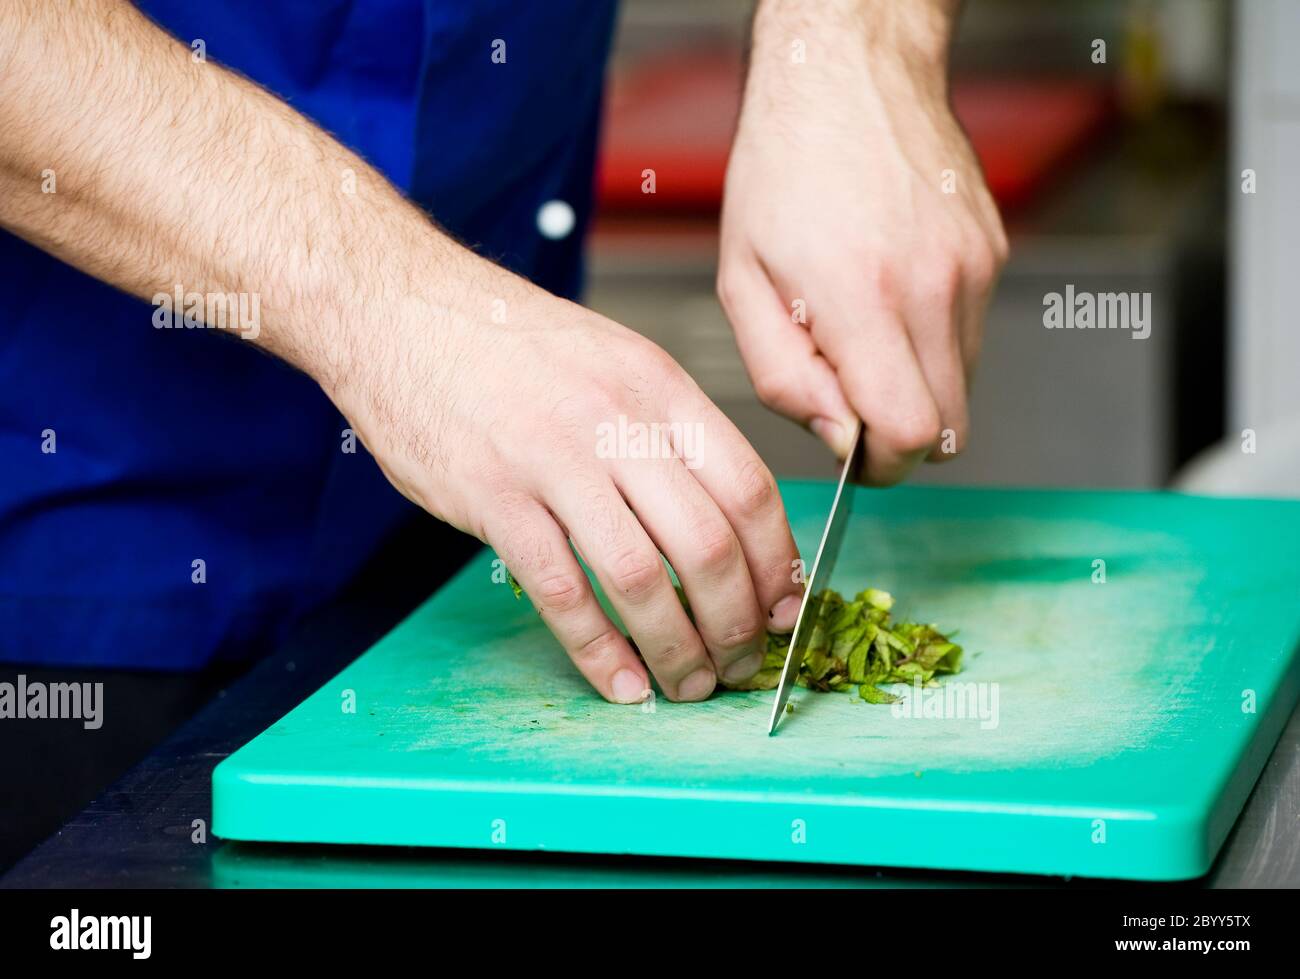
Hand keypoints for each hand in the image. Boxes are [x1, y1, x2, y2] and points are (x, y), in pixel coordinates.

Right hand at [331, 260, 803, 702]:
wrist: (402, 310)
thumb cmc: (512, 346)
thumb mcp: (615, 361)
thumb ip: (669, 432)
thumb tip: (725, 519)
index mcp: (659, 387)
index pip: (750, 489)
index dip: (776, 566)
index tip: (783, 611)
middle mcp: (617, 422)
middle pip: (707, 545)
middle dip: (737, 624)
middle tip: (741, 663)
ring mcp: (553, 461)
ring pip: (640, 579)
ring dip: (676, 649)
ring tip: (688, 685)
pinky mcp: (493, 498)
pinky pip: (560, 591)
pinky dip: (598, 651)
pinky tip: (620, 682)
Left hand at [718, 0, 1006, 483]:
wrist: (847, 74)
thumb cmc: (780, 171)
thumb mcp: (742, 282)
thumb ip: (784, 377)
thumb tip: (840, 440)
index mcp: (862, 297)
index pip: (910, 435)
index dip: (883, 464)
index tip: (854, 452)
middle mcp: (932, 287)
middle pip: (952, 430)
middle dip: (901, 439)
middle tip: (852, 398)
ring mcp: (973, 269)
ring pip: (965, 387)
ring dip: (916, 385)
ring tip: (863, 327)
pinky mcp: (993, 253)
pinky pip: (972, 336)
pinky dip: (933, 340)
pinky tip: (890, 290)